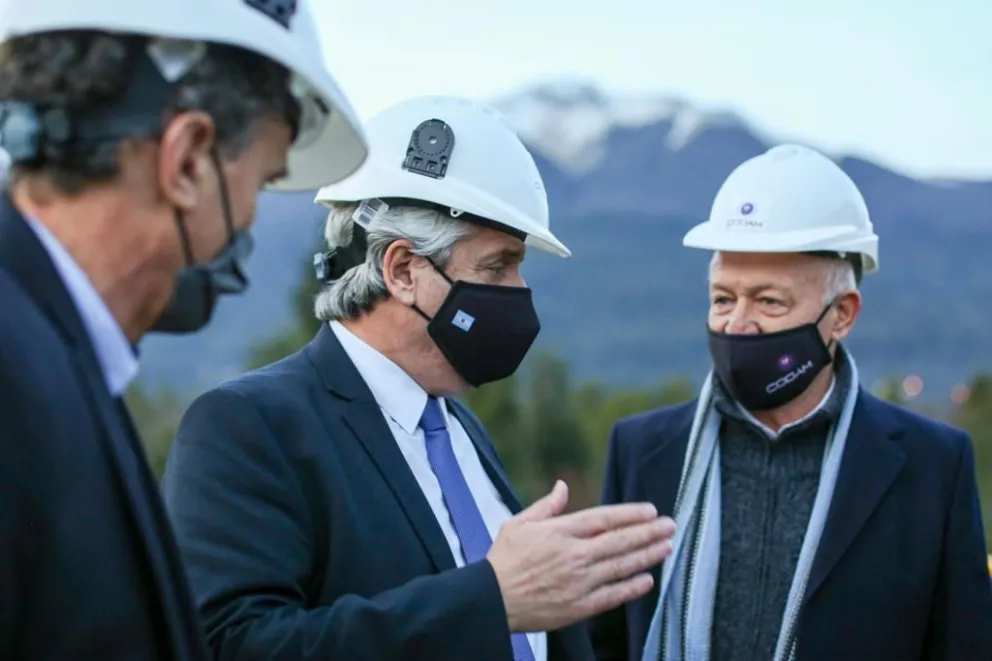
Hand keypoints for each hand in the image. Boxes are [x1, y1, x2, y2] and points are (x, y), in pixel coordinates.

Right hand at [486, 480, 674, 632]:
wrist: (490, 600)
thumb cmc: (503, 560)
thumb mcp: (518, 524)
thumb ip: (546, 506)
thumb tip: (562, 486)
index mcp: (559, 532)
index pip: (604, 519)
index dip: (630, 514)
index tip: (650, 511)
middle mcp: (574, 555)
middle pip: (620, 541)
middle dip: (649, 532)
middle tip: (670, 525)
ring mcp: (579, 582)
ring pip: (621, 566)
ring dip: (647, 556)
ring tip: (667, 547)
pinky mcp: (579, 607)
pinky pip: (613, 596)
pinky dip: (632, 588)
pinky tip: (647, 580)